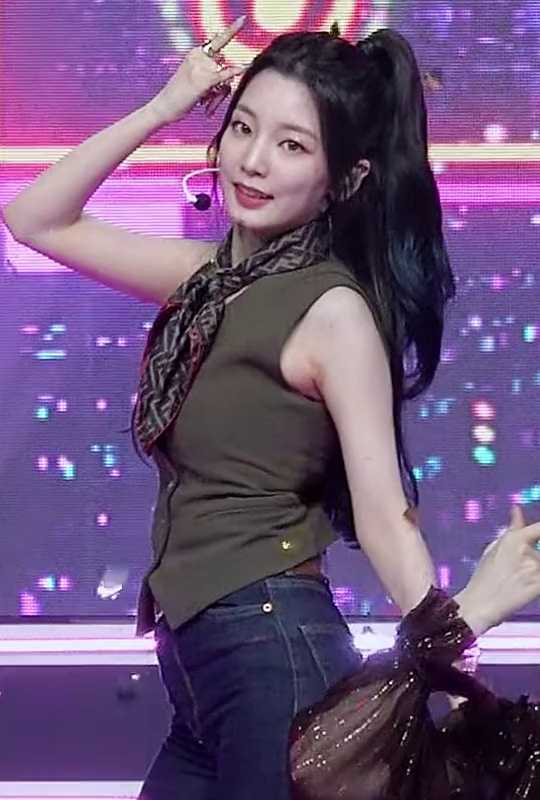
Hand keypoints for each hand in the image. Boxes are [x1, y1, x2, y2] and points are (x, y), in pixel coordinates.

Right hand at [148, 15, 247, 123]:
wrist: (164, 106)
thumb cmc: (180, 96)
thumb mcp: (195, 79)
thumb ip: (211, 74)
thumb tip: (231, 75)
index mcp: (196, 52)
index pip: (217, 40)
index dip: (231, 30)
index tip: (243, 20)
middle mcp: (199, 55)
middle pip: (224, 66)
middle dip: (222, 85)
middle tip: (207, 101)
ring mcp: (202, 65)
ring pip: (225, 76)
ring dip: (219, 95)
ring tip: (204, 104)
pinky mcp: (205, 78)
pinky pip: (226, 74)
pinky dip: (236, 71)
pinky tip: (246, 66)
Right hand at [456, 505, 539, 635]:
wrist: (479, 605)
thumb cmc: (485, 577)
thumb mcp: (494, 548)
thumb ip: (512, 528)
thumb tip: (517, 509)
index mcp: (514, 538)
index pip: (539, 528)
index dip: (539, 531)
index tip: (536, 537)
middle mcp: (526, 550)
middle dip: (535, 559)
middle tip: (522, 567)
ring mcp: (535, 568)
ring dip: (535, 571)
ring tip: (520, 580)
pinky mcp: (539, 585)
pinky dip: (536, 581)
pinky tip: (525, 587)